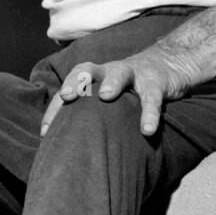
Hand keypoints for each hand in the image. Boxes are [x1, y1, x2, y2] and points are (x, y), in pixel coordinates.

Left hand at [39, 47, 195, 137]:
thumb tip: (70, 150)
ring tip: (107, 96)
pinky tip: (147, 130)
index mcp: (93, 78)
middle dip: (76, 81)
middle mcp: (108, 72)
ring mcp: (133, 74)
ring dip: (112, 82)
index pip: (68, 89)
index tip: (46, 132)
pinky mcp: (156, 82)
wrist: (169, 64)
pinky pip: (152, 98)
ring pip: (120, 73)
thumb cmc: (129, 89)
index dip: (56, 107)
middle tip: (67, 96)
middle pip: (87, 69)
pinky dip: (150, 113)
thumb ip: (91, 116)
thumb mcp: (108, 97)